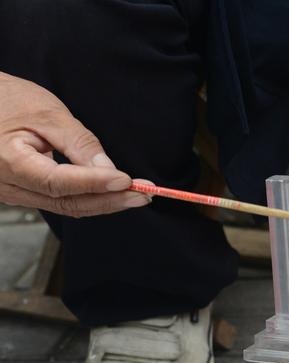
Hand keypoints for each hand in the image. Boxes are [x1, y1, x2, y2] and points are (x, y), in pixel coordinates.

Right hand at [0, 72, 150, 216]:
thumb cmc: (7, 100)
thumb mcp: (47, 113)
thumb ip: (79, 143)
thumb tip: (108, 170)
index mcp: (8, 162)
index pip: (59, 182)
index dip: (95, 183)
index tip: (126, 181)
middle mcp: (7, 185)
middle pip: (67, 202)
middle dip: (109, 200)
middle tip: (143, 195)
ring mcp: (13, 192)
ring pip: (65, 206)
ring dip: (103, 202)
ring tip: (135, 195)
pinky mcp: (22, 192)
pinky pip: (59, 200)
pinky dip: (88, 198)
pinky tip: (111, 193)